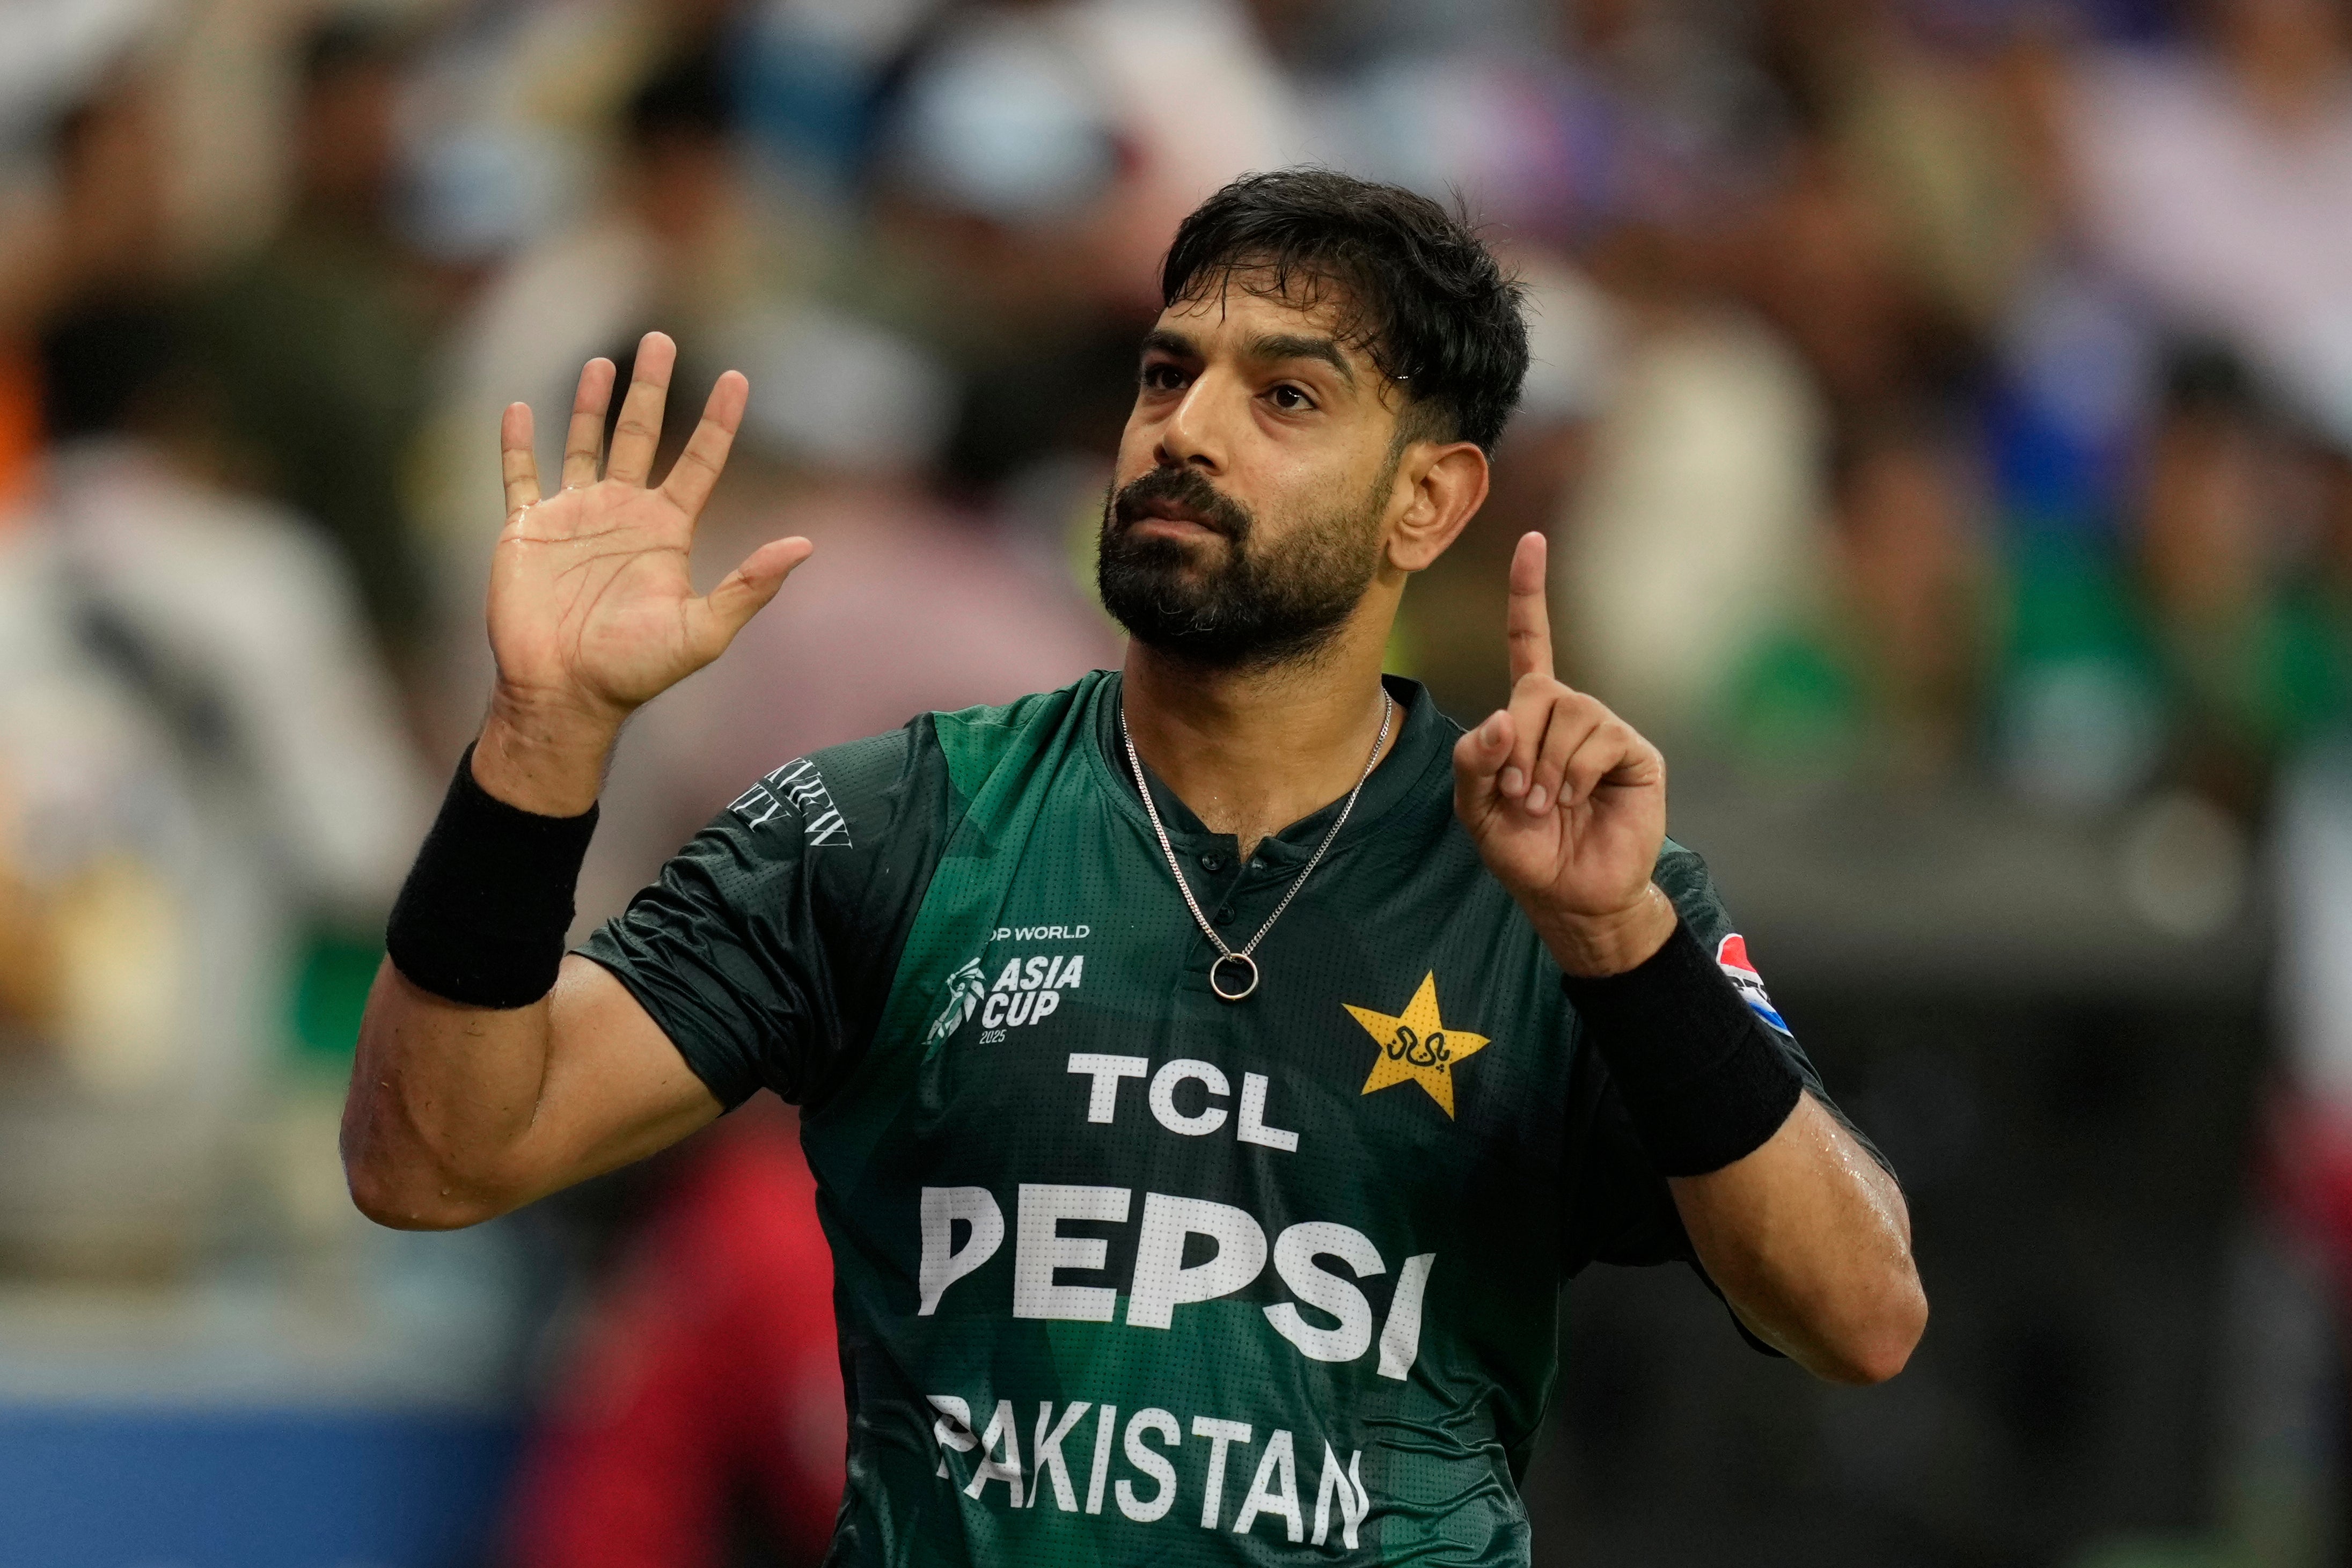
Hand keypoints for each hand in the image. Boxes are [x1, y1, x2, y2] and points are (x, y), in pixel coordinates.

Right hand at [481, 333, 811, 811]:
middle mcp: (622, 514)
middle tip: (662, 338)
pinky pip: (519, 476)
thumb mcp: (702, 631)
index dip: (719, 421)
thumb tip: (804, 546)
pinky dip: (515, 443)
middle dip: (652, 388)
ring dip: (590, 403)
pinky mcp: (526, 530)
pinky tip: (517, 408)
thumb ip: (751, 587)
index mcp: (666, 531)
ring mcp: (573, 518)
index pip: (701, 462)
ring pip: (584, 444)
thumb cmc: (634, 670)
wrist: (563, 695)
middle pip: (641, 435)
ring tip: (604, 361)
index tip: (738, 377)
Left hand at [1453, 532, 1673, 975]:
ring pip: (1567, 714)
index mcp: (1530, 716)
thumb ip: (1472, 763)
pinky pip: (1598, 740)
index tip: (1531, 542)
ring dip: (1544, 767)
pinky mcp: (1634, 753)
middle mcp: (1569, 712)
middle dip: (1516, 745)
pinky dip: (1574, 774)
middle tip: (1518, 793)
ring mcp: (1605, 730)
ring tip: (1547, 804)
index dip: (1528, 594)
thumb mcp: (1477, 810)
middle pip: (1536, 691)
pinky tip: (1576, 801)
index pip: (1528, 642)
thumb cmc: (1526, 850)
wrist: (1572, 895)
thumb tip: (1499, 718)